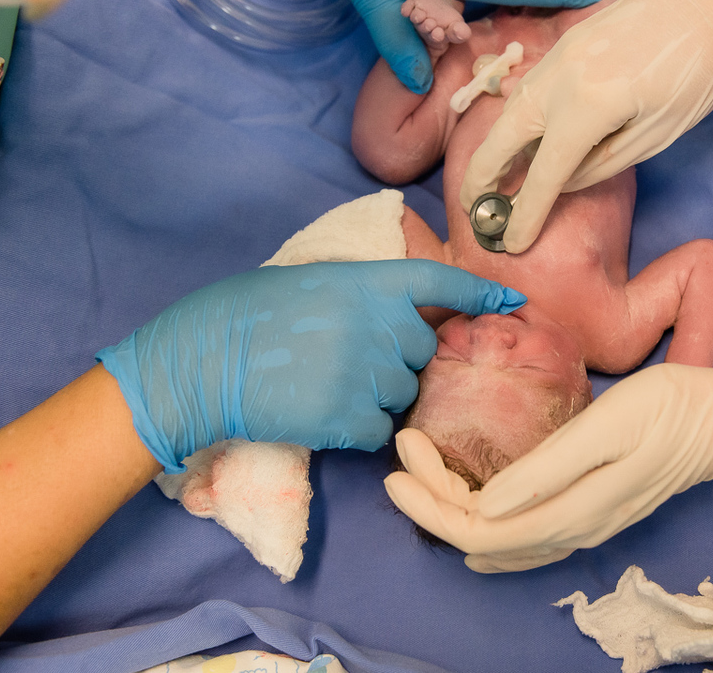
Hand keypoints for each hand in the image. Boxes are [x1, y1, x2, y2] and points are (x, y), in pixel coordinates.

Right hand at [97, 259, 525, 472]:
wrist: (202, 361)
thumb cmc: (243, 314)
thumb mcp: (310, 281)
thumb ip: (360, 294)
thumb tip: (393, 312)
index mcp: (366, 282)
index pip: (439, 281)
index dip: (478, 291)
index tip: (510, 301)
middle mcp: (379, 324)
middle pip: (422, 350)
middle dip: (398, 358)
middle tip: (347, 359)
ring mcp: (367, 373)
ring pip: (403, 395)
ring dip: (377, 396)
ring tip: (323, 385)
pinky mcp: (350, 417)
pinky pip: (381, 432)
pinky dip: (360, 430)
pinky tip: (321, 414)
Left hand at [385, 365, 712, 571]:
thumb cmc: (669, 409)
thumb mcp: (608, 425)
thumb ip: (549, 469)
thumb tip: (490, 507)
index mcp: (570, 510)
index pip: (478, 527)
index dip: (430, 498)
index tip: (401, 451)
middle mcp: (572, 529)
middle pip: (481, 538)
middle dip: (430, 500)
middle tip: (399, 452)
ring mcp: (584, 525)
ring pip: (500, 539)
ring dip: (452, 508)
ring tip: (419, 470)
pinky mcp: (591, 511)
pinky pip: (523, 534)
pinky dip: (485, 519)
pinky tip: (473, 505)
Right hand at [459, 0, 712, 252]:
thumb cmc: (699, 73)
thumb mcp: (658, 134)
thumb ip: (603, 164)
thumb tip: (562, 182)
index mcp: (591, 105)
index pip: (544, 173)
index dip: (524, 212)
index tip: (510, 242)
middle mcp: (562, 77)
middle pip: (503, 136)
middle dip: (482, 177)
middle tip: (474, 210)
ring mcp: (560, 54)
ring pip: (510, 109)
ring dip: (495, 147)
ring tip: (490, 180)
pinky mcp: (567, 42)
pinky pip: (530, 88)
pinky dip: (517, 119)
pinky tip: (520, 139)